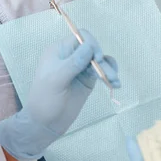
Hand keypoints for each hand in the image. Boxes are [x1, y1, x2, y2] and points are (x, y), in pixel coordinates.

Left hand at [0, 30, 119, 160]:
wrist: (45, 124)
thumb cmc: (45, 99)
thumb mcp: (57, 79)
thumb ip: (74, 62)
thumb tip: (90, 46)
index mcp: (60, 51)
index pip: (80, 37)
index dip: (92, 44)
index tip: (97, 57)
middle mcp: (71, 57)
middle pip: (93, 48)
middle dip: (103, 60)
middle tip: (110, 75)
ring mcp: (80, 69)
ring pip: (100, 61)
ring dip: (110, 69)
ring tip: (115, 82)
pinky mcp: (87, 81)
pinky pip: (101, 72)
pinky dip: (110, 76)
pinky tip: (116, 84)